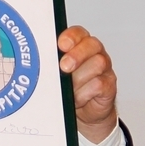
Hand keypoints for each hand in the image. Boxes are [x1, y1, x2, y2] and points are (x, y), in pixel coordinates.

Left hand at [58, 26, 116, 143]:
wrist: (82, 112)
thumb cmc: (65, 88)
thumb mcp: (53, 74)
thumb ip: (49, 64)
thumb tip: (35, 61)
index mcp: (77, 46)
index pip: (78, 33)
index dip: (71, 37)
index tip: (61, 45)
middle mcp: (92, 54)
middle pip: (92, 44)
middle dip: (77, 54)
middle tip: (64, 66)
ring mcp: (103, 70)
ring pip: (98, 63)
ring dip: (79, 78)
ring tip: (68, 89)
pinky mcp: (108, 86)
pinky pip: (100, 84)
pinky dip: (85, 93)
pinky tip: (76, 99)